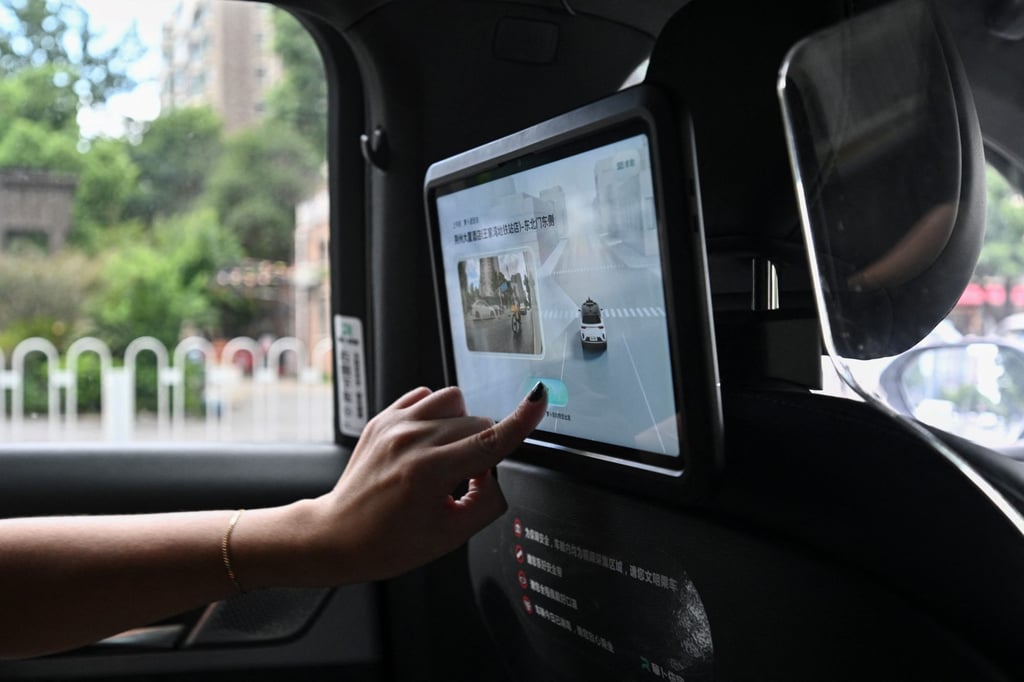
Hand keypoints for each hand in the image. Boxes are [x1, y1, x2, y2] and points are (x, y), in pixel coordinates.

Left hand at [305, 382, 546, 582]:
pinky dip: (435, 415)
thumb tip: (497, 472)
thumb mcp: (451, 535)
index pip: (490, 440)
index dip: (522, 420)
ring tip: (444, 455)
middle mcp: (411, 441)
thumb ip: (488, 501)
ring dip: (460, 425)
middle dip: (482, 448)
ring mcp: (394, 426)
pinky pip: (426, 396)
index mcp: (430, 473)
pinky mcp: (383, 418)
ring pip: (454, 401)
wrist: (338, 535)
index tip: (540, 398)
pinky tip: (426, 442)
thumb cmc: (389, 542)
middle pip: (478, 423)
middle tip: (461, 480)